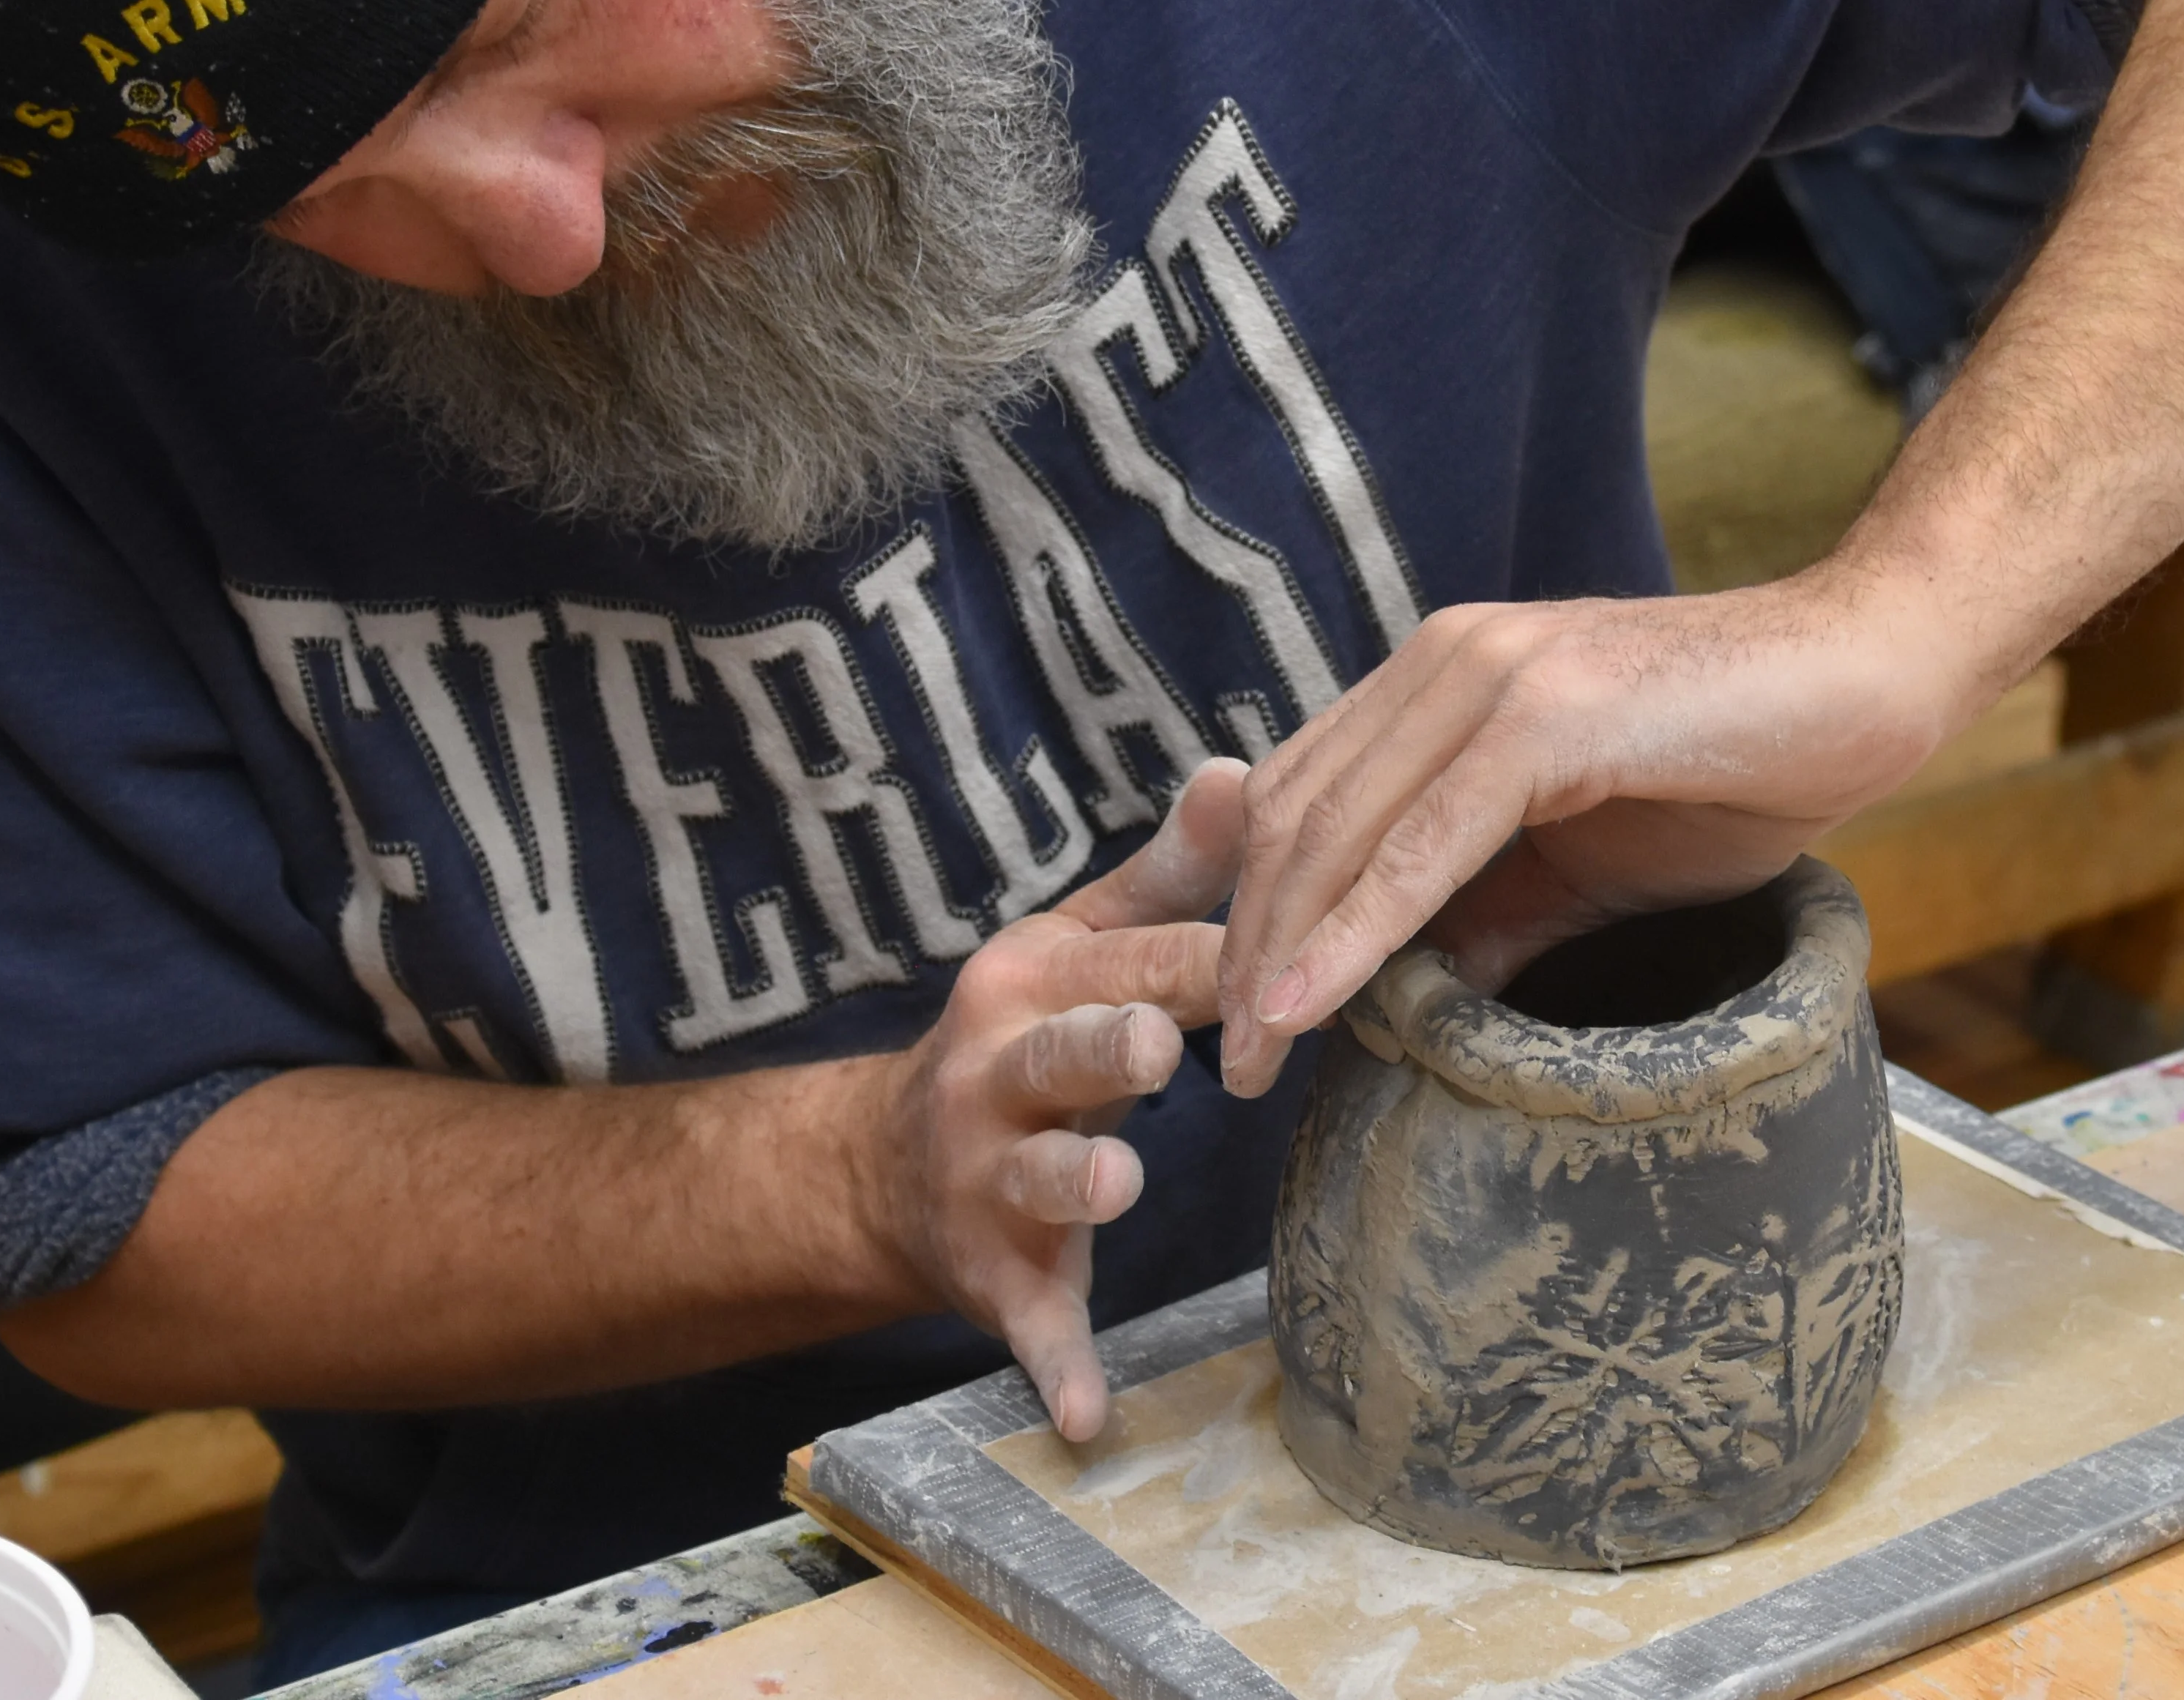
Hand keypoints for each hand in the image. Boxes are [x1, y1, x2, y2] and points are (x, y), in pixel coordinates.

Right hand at [871, 758, 1246, 1437]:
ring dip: (1075, 1179)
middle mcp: (996, 1073)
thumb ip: (1168, 874)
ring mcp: (985, 1178)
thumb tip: (1247, 771)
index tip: (1303, 936)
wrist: (879, 1169)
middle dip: (1109, 1040)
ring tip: (1120, 1179)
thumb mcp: (1075, 945)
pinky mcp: (991, 1275)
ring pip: (1036, 1176)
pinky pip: (1026, 1322)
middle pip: (1064, 1049)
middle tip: (1160, 1035)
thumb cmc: (1026, 1035)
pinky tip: (1085, 1412)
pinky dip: (1052, 1365)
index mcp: (1032, 983)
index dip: (1213, 954)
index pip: (1132, 957)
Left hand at [1214, 573, 1973, 1096]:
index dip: (1248, 910)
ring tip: (1249, 1057)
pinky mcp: (1543, 712)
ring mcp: (1488, 675)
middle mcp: (1441, 660)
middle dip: (1240, 947)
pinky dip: (1356, 928)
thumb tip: (1401, 994)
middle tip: (1221, 1067)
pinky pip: (1422, 840)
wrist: (1869, 678)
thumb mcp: (1581, 856)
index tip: (1230, 1018)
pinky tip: (1310, 1001)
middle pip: (1292, 818)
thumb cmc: (1740, 762)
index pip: (1298, 799)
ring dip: (1279, 952)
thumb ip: (1487, 906)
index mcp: (1438, 679)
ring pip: (1337, 829)